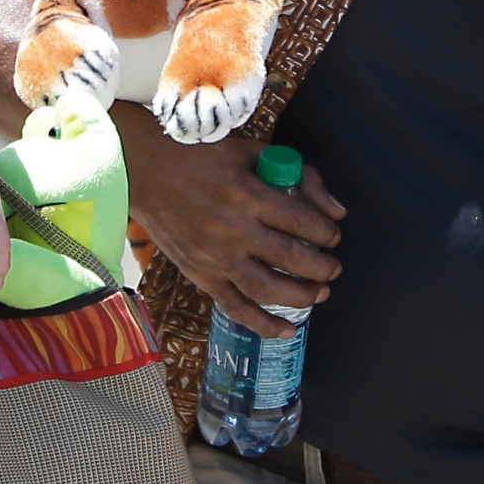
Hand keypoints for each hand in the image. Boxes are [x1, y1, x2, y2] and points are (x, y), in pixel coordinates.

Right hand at [120, 109, 343, 337]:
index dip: (325, 233)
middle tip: (333, 267)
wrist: (144, 171)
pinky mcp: (199, 274)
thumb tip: (338, 211)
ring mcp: (213, 256)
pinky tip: (287, 330)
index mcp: (245, 193)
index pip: (300, 221)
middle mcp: (230, 228)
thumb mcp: (251, 153)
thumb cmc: (202, 158)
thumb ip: (299, 176)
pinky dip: (263, 324)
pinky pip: (235, 307)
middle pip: (289, 258)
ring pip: (267, 288)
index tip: (333, 236)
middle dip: (321, 267)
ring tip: (320, 293)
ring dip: (301, 296)